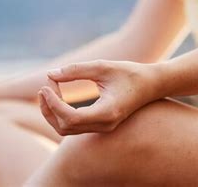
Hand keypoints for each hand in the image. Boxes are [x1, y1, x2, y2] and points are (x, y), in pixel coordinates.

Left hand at [38, 60, 156, 134]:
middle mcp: (104, 125)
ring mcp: (102, 128)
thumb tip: (50, 74)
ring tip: (47, 90)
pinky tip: (58, 95)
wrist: (152, 85)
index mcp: (107, 113)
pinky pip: (73, 126)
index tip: (46, 85)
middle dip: (49, 107)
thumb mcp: (103, 66)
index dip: (53, 103)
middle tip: (45, 86)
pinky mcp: (99, 125)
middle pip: (64, 127)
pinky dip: (60, 113)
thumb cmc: (129, 72)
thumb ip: (76, 70)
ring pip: (66, 130)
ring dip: (52, 112)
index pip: (70, 117)